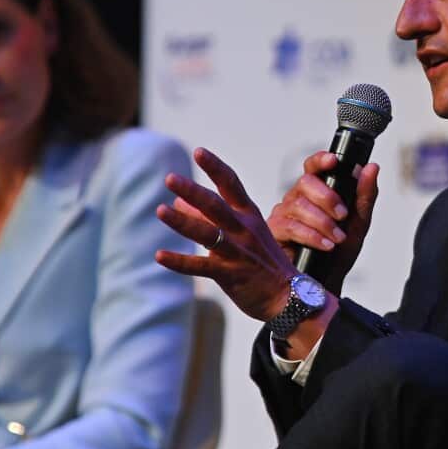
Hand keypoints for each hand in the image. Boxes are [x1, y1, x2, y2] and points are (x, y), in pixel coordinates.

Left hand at [155, 147, 299, 321]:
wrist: (288, 297)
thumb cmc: (263, 262)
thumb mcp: (243, 234)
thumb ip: (208, 217)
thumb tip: (177, 201)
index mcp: (249, 215)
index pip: (231, 185)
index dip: (215, 167)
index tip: (199, 151)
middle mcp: (244, 230)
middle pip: (216, 206)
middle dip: (193, 191)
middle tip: (170, 178)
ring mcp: (238, 252)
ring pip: (207, 233)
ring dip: (183, 221)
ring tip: (161, 210)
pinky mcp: (231, 275)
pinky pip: (201, 266)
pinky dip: (179, 261)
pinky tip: (159, 256)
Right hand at [267, 152, 380, 293]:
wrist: (327, 284)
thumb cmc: (339, 253)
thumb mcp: (358, 223)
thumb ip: (364, 196)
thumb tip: (371, 167)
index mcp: (316, 192)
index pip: (314, 167)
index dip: (321, 160)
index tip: (333, 161)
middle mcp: (296, 198)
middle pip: (306, 182)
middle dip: (328, 197)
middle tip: (343, 215)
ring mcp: (283, 214)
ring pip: (298, 204)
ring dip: (323, 221)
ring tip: (337, 238)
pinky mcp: (274, 232)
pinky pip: (290, 226)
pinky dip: (312, 236)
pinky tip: (326, 245)